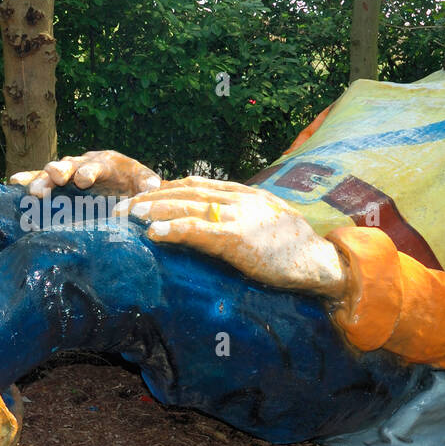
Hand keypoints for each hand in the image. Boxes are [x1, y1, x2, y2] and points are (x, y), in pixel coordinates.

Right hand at [9, 150, 160, 199]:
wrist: (124, 186)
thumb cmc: (134, 184)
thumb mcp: (145, 182)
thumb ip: (147, 183)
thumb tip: (152, 187)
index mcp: (106, 162)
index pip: (96, 164)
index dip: (90, 171)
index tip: (84, 180)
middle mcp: (83, 163)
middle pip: (69, 164)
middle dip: (61, 171)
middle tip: (56, 177)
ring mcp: (68, 172)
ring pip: (51, 173)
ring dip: (42, 181)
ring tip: (33, 192)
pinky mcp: (57, 183)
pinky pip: (40, 179)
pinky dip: (28, 180)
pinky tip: (15, 183)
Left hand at [121, 176, 347, 298]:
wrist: (320, 261)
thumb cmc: (296, 248)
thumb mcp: (269, 220)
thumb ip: (244, 214)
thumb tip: (219, 222)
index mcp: (245, 194)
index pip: (198, 184)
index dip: (167, 188)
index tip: (145, 195)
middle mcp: (238, 199)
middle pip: (185, 192)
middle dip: (151, 198)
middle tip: (123, 207)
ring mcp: (238, 216)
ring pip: (187, 207)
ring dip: (154, 210)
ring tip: (129, 215)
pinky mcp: (237, 239)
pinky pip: (198, 231)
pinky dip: (173, 229)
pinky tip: (153, 234)